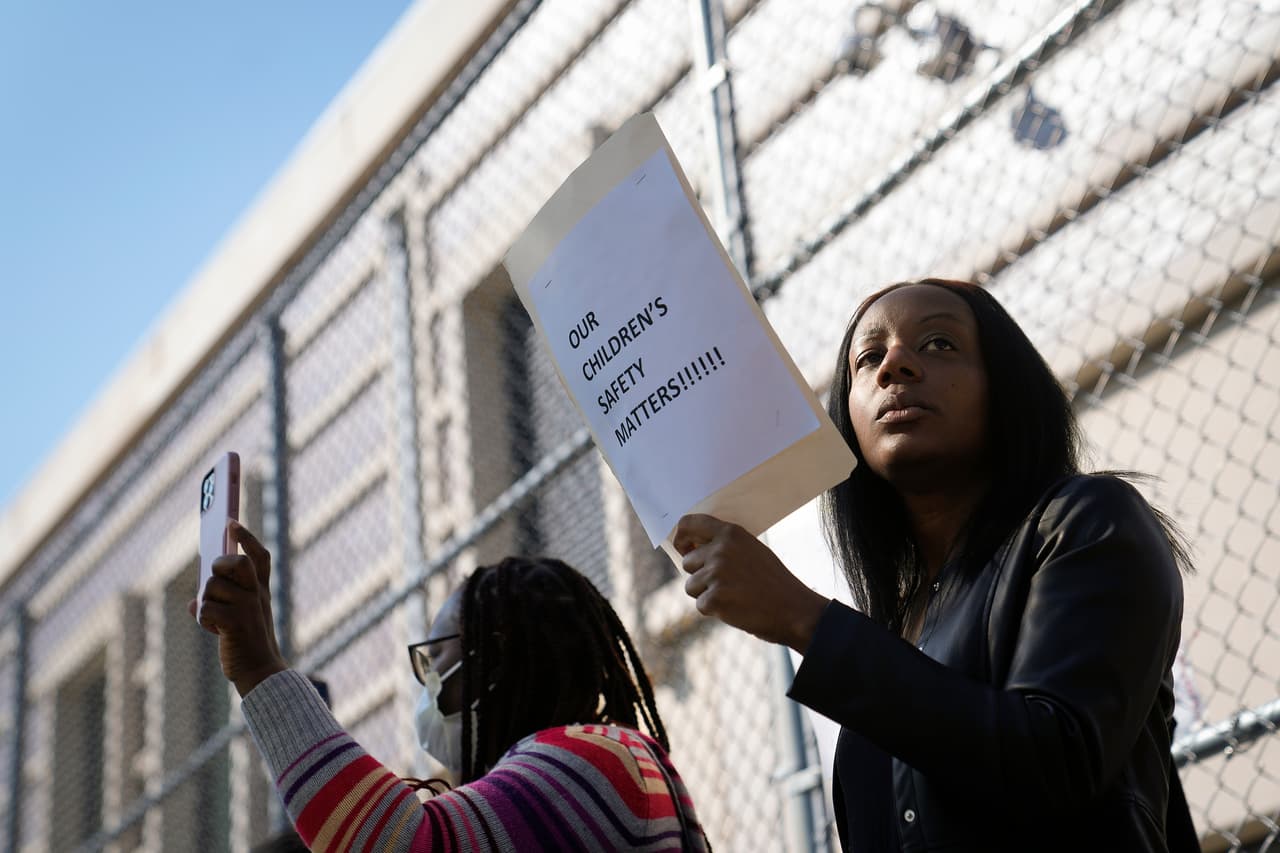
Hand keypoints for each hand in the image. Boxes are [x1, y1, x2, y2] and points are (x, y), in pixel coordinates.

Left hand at [188, 521, 287, 696]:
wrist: (261, 672)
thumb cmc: (247, 644)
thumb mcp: (240, 619)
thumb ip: (222, 604)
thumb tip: (193, 602)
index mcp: (261, 591)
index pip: (258, 557)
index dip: (245, 538)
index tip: (230, 523)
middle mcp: (257, 595)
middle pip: (235, 562)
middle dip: (219, 566)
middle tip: (216, 584)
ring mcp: (248, 607)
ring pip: (212, 587)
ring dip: (207, 603)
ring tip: (215, 621)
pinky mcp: (235, 622)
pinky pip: (205, 608)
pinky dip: (203, 620)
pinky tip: (213, 631)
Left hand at [673, 514, 828, 651]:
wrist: (795, 610)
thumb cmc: (772, 582)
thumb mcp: (751, 550)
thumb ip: (723, 545)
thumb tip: (689, 548)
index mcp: (730, 533)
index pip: (688, 523)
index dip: (681, 538)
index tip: (684, 550)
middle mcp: (720, 549)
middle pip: (687, 563)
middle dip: (700, 576)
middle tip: (727, 585)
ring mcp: (716, 574)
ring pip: (691, 586)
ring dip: (707, 595)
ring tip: (734, 596)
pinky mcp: (715, 598)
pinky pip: (701, 605)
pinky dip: (715, 611)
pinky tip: (736, 608)